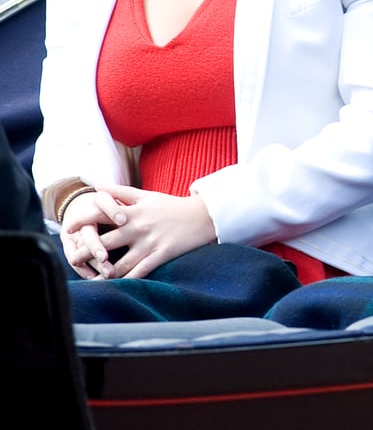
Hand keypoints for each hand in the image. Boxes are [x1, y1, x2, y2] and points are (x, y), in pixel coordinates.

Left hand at [61, 185, 215, 279]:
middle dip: (86, 251)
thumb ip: (121, 192)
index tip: (68, 229)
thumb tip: (99, 186)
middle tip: (71, 259)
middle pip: (105, 242)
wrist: (201, 216)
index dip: (82, 220)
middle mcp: (138, 227)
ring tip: (89, 280)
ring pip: (120, 263)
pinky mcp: (160, 256)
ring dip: (103, 273)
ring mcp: (148, 243)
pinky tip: (115, 288)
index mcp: (133, 211)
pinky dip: (126, 282)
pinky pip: (139, 273)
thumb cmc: (171, 205)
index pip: (101, 213)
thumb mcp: (147, 195)